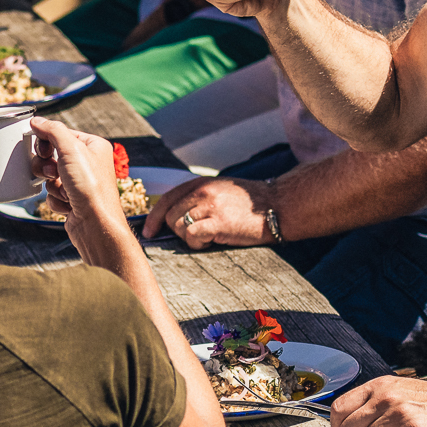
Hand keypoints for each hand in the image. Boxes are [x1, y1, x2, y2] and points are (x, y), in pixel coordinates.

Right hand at [26, 118, 134, 256]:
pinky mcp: (72, 199)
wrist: (95, 225)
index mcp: (93, 146)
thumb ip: (53, 131)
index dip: (47, 141)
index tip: (43, 149)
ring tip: (65, 191)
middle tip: (54, 172)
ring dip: (52, 184)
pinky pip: (52, 193)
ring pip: (49, 175)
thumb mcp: (71, 150)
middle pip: (51, 154)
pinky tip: (68, 204)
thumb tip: (37, 121)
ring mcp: (80, 182)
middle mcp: (88, 162)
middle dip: (47, 166)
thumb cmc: (90, 188)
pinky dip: (56, 199)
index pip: (61, 133)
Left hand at [141, 175, 270, 248]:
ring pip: (180, 227)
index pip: (166, 199)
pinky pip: (193, 236)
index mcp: (200, 183)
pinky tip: (213, 241)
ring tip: (209, 236)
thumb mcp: (220, 190)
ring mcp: (210, 206)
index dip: (154, 217)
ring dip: (190, 238)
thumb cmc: (250, 203)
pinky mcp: (219, 222)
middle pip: (170, 216)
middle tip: (197, 234)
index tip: (149, 231)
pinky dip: (199, 243)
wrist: (278, 205)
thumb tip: (173, 216)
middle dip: (177, 231)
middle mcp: (202, 192)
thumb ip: (198, 198)